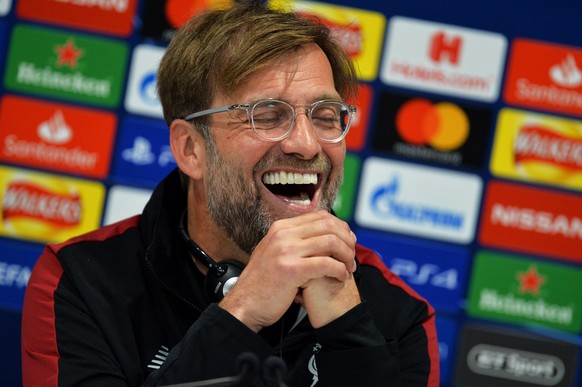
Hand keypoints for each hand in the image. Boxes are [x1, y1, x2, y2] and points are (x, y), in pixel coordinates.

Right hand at [218, 210, 356, 331]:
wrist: (245, 305)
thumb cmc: (263, 284)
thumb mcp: (274, 253)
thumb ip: (293, 241)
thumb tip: (317, 234)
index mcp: (280, 228)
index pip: (319, 216)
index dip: (340, 226)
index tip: (348, 240)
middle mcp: (282, 234)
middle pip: (328, 226)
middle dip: (347, 240)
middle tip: (352, 255)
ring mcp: (286, 251)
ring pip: (331, 242)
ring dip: (346, 255)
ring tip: (349, 268)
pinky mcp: (291, 269)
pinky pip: (327, 264)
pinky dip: (339, 270)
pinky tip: (341, 277)